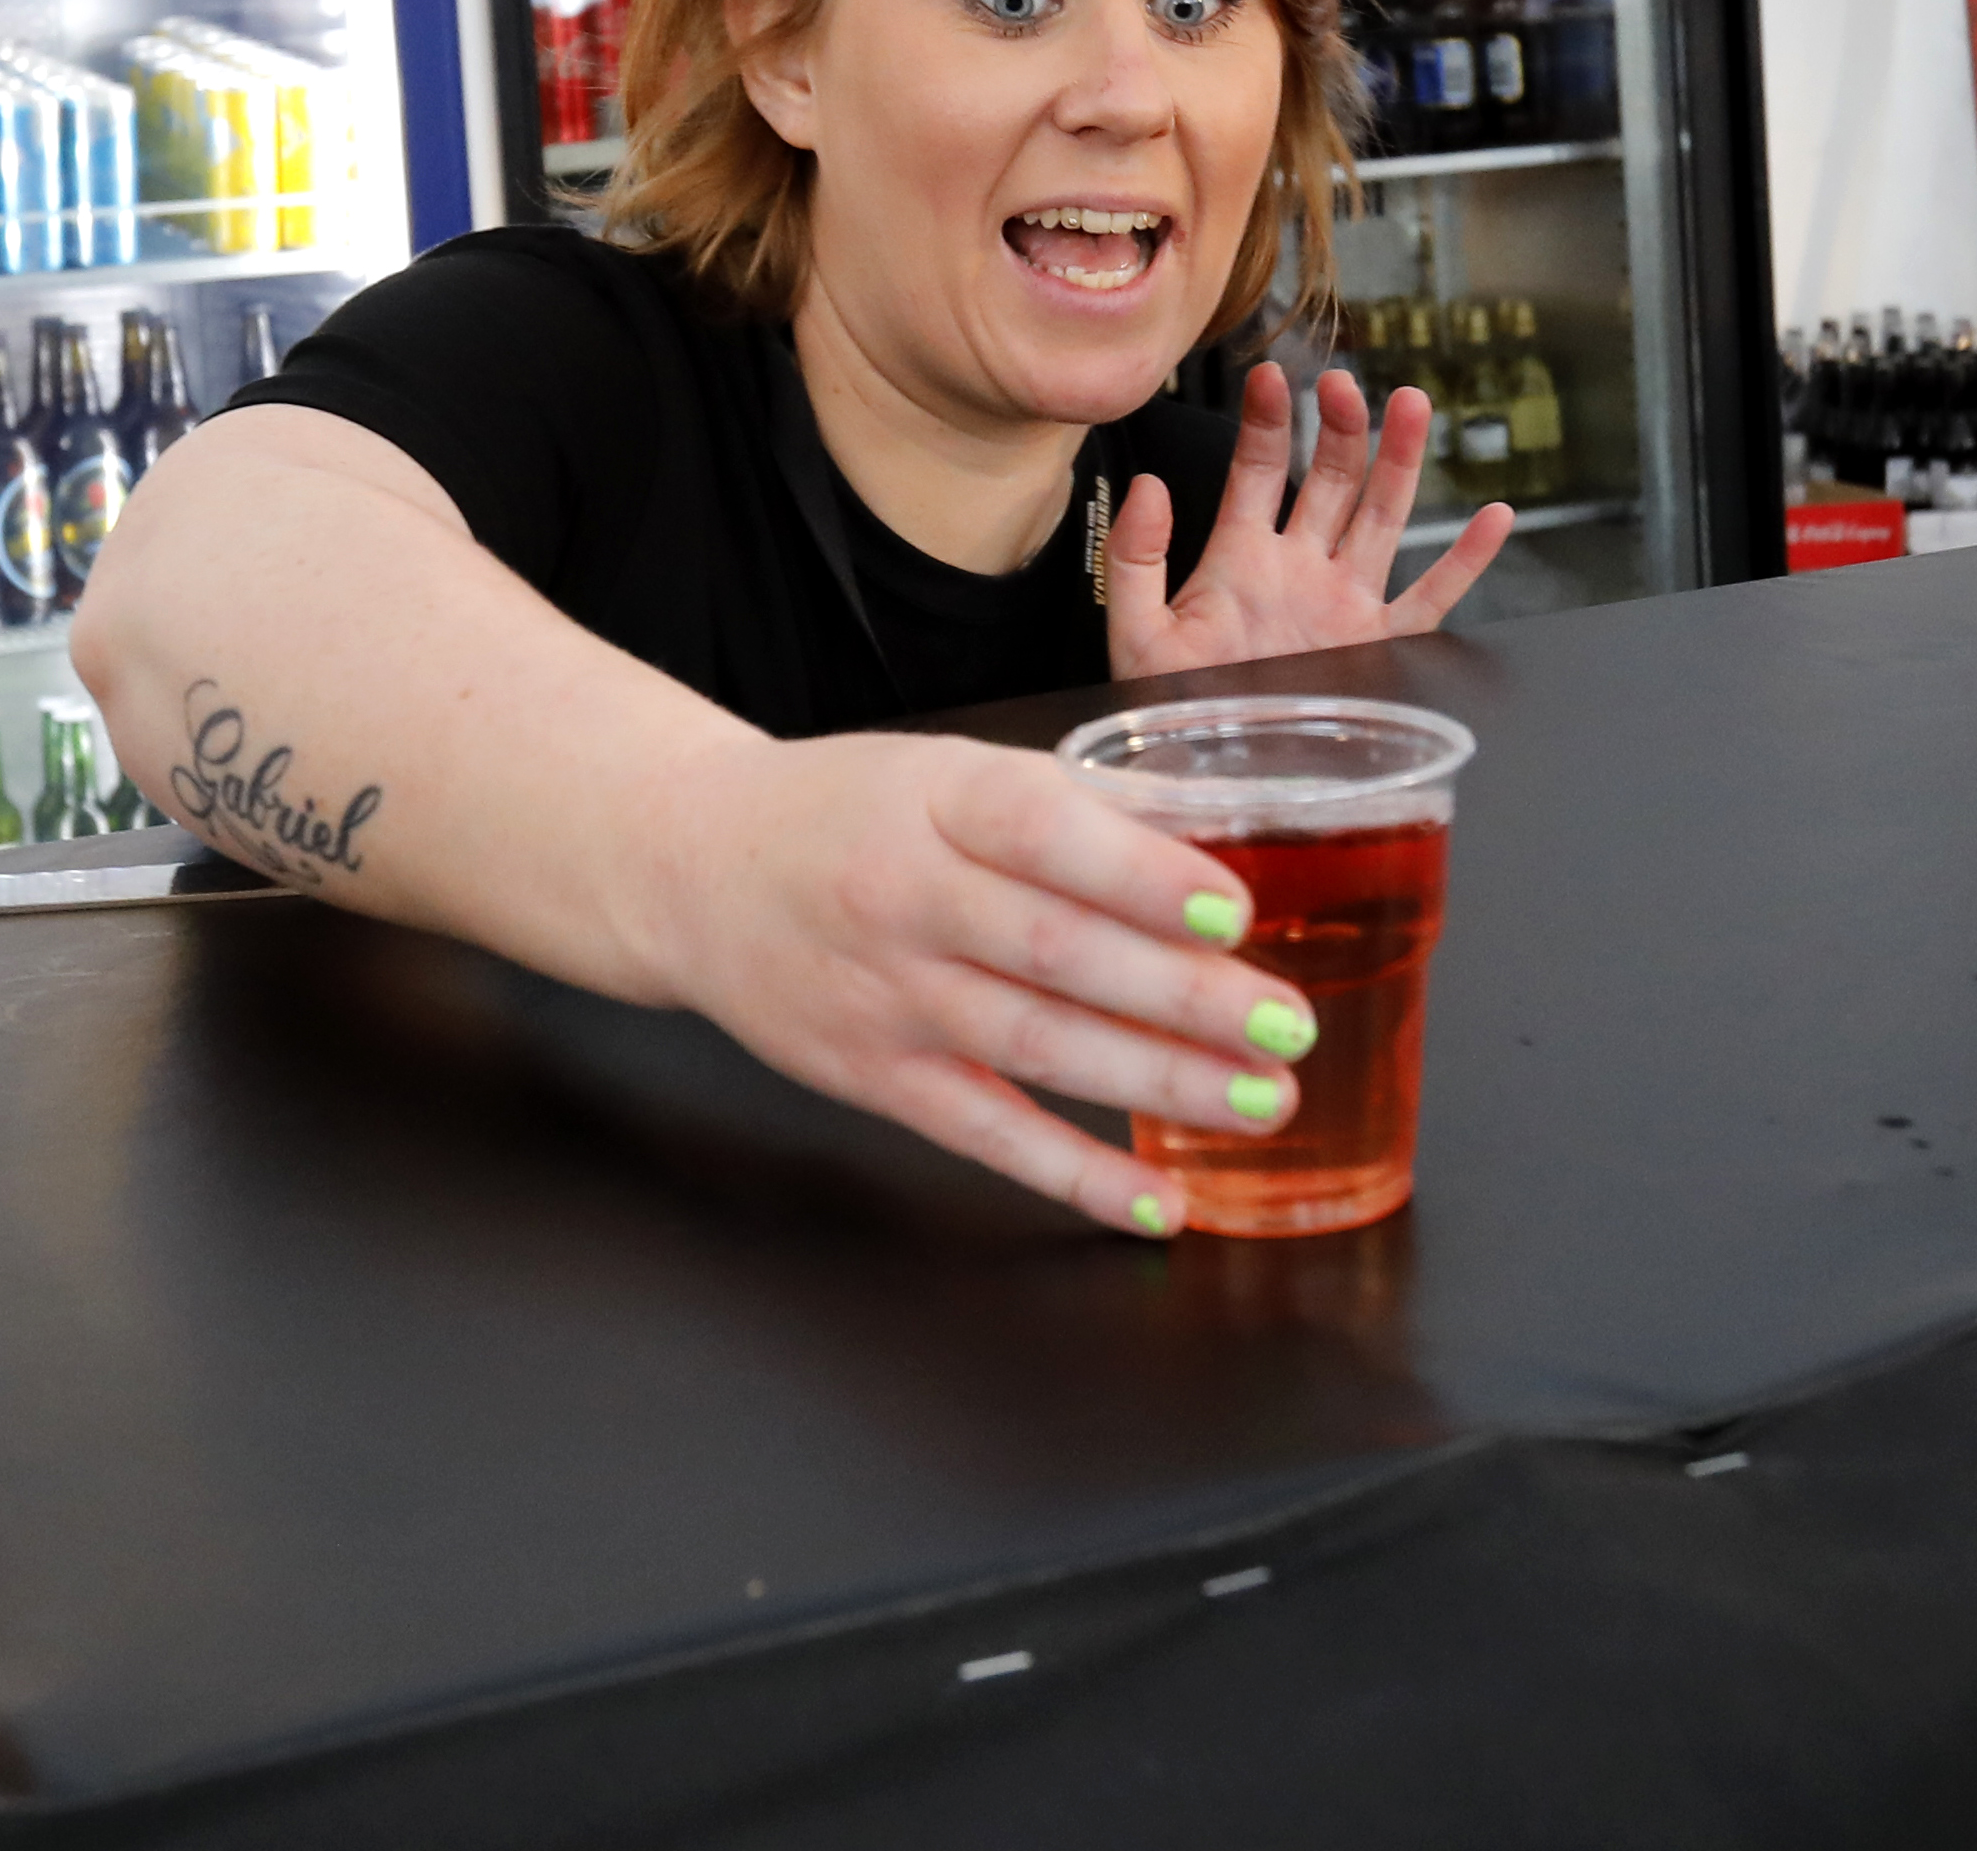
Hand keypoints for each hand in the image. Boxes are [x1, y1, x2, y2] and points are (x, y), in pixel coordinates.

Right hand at [641, 731, 1315, 1235]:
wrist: (690, 869)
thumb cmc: (838, 815)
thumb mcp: (939, 775)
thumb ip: (1062, 809)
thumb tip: (1215, 852)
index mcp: (931, 801)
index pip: (1039, 830)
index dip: (1139, 874)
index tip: (1231, 910)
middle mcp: (901, 897)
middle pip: (1052, 951)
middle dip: (1180, 995)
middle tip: (1286, 1021)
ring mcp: (883, 996)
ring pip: (1033, 1045)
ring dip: (1156, 1081)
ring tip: (1260, 1100)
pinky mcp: (872, 1076)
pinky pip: (983, 1133)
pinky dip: (1071, 1173)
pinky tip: (1155, 1200)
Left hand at [1107, 361, 1510, 678]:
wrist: (1211, 767)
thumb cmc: (1167, 704)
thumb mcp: (1133, 630)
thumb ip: (1136, 557)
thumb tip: (1149, 486)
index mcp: (1239, 558)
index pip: (1256, 471)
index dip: (1265, 422)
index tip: (1269, 375)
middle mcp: (1299, 569)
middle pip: (1329, 480)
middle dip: (1339, 428)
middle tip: (1344, 383)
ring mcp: (1343, 603)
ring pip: (1381, 516)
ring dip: (1398, 463)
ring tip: (1412, 406)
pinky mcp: (1376, 645)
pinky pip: (1430, 599)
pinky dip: (1465, 561)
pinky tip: (1494, 518)